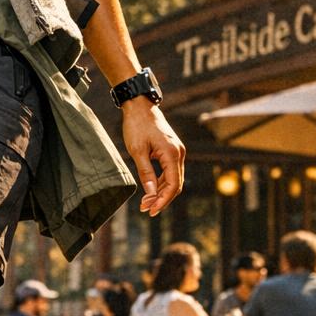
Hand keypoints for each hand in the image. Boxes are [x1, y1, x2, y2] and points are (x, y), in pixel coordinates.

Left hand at [121, 100, 184, 216]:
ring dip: (161, 192)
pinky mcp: (172, 150)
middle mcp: (179, 153)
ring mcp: (177, 151)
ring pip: (173, 179)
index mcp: (172, 153)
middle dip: (162, 199)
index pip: (173, 184)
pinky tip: (151, 190)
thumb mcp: (137, 151)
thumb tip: (151, 193)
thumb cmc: (137, 125)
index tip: (151, 210)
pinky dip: (161, 182)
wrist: (140, 106)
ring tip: (145, 203)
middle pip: (175, 184)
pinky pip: (170, 171)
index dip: (163, 200)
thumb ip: (146, 173)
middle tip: (146, 209)